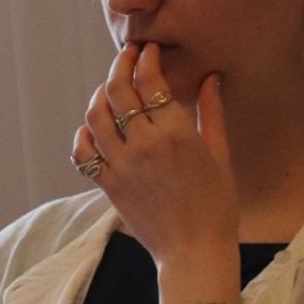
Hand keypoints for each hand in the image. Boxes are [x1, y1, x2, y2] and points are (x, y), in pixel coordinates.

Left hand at [72, 43, 238, 264]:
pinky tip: (93, 127)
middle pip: (119, 90)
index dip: (146, 59)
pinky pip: (83, 152)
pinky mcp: (109, 185)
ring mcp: (122, 165)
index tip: (148, 50)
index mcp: (177, 133)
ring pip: (96, 116)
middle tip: (127, 56)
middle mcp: (145, 144)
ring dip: (100, 94)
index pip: (150, 81)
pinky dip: (83, 134)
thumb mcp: (220, 155)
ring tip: (109, 87)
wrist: (194, 252)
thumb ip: (212, 112)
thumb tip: (211, 77)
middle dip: (120, 65)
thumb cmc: (216, 206)